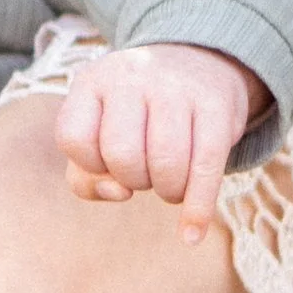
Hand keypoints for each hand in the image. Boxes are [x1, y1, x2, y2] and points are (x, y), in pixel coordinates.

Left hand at [55, 41, 264, 241]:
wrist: (200, 59)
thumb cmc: (138, 114)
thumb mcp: (100, 129)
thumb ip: (87, 174)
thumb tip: (116, 192)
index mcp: (93, 81)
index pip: (74, 139)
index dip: (90, 165)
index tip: (108, 164)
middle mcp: (132, 76)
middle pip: (122, 155)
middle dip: (134, 180)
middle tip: (147, 174)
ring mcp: (176, 88)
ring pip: (166, 163)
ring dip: (167, 192)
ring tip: (171, 184)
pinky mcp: (217, 105)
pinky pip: (207, 166)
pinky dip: (198, 208)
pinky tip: (191, 234)